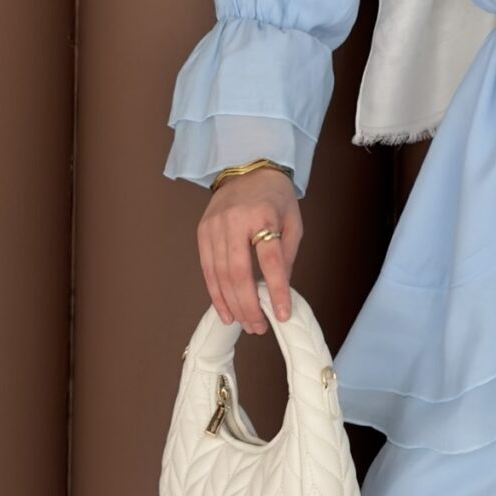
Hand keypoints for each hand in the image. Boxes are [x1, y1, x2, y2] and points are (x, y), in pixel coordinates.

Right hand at [198, 169, 301, 333]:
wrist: (247, 169)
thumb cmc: (274, 197)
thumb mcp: (293, 222)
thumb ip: (287, 255)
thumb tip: (282, 290)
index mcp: (263, 216)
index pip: (270, 260)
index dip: (277, 290)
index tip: (282, 313)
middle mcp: (234, 221)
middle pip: (239, 272)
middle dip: (249, 305)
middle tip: (259, 326)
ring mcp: (214, 227)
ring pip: (220, 275)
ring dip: (232, 304)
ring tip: (246, 323)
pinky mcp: (202, 233)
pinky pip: (207, 269)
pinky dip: (215, 293)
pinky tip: (225, 310)